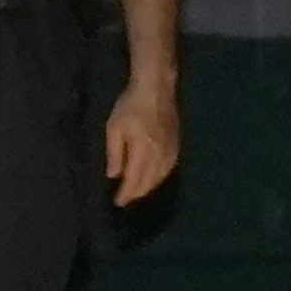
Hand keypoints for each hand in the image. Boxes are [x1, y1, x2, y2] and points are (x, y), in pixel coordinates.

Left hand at [104, 76, 181, 205]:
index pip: (134, 181)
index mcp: (143, 152)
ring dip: (148, 188)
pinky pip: (168, 169)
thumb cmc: (130, 105)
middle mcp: (159, 156)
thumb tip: (113, 176)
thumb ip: (114, 154)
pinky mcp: (176, 145)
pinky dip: (159, 178)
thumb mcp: (114, 128)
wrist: (156, 88)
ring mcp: (170, 151)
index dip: (126, 194)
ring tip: (137, 192)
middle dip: (136, 194)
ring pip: (160, 178)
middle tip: (125, 199)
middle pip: (148, 183)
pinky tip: (153, 178)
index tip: (118, 203)